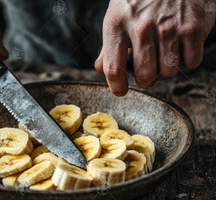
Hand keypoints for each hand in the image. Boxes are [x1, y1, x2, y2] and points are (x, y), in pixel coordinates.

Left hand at [95, 0, 215, 95]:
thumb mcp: (117, 16)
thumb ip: (108, 45)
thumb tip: (100, 68)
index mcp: (117, 26)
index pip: (113, 70)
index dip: (117, 87)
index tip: (121, 90)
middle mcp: (141, 27)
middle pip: (144, 77)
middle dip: (145, 80)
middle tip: (146, 72)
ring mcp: (168, 28)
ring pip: (168, 73)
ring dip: (166, 69)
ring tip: (164, 54)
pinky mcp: (192, 27)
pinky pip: (191, 63)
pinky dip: (187, 59)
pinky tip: (180, 46)